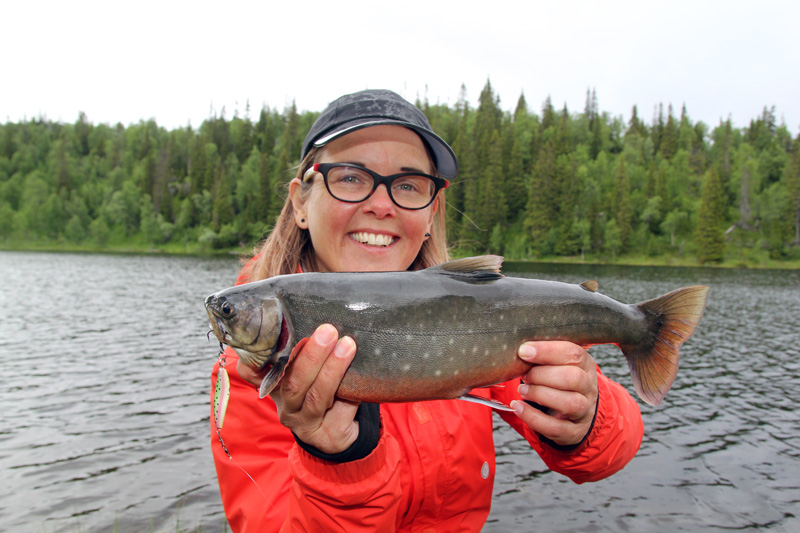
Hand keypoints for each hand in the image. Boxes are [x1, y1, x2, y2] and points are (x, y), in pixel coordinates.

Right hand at [238, 324, 359, 453]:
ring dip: (332, 369)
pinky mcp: (327, 435)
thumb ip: (305, 350)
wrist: (340, 432)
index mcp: (274, 386)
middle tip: (328, 331)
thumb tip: (322, 315)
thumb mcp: (308, 373)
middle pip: (292, 382)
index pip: (252, 372)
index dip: (254, 358)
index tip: (269, 333)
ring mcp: (304, 423)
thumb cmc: (322, 390)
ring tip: (348, 346)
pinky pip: (340, 411)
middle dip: (311, 355)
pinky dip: (351, 392)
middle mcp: (285, 405)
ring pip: (316, 396)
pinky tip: (360, 376)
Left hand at [511, 341, 598, 446]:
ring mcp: (584, 411)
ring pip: (569, 403)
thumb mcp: (558, 364)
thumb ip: (544, 355)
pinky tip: (518, 407)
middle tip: (525, 376)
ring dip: (540, 394)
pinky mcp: (574, 432)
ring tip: (522, 390)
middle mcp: (589, 388)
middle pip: (573, 378)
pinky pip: (555, 427)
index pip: (573, 353)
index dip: (547, 351)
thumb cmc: (560, 380)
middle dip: (542, 375)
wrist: (577, 411)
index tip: (524, 351)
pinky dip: (533, 417)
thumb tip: (520, 348)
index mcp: (585, 365)